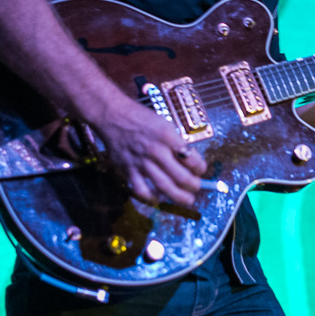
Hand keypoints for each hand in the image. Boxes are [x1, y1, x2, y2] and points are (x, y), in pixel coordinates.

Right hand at [91, 97, 206, 206]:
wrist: (113, 116)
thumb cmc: (141, 118)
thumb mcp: (164, 124)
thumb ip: (175, 142)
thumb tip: (188, 159)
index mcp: (168, 136)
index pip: (191, 158)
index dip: (200, 167)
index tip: (201, 170)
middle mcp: (156, 151)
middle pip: (180, 176)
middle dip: (193, 185)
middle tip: (197, 187)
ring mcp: (142, 162)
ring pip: (164, 186)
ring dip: (178, 196)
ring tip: (187, 199)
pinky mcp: (128, 169)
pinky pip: (141, 190)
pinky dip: (151, 198)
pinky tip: (158, 199)